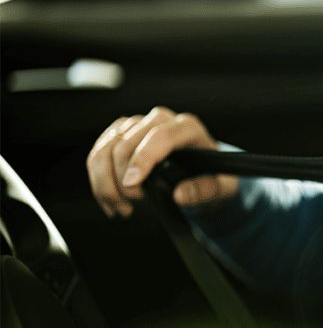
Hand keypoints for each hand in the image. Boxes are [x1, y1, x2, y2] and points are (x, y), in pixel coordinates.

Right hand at [86, 106, 237, 217]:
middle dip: (122, 180)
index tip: (132, 184)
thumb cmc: (211, 177)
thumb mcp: (219, 188)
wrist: (202, 172)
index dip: (142, 159)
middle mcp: (161, 120)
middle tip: (133, 206)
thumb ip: (205, 191)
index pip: (160, 136)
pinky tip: (110, 200)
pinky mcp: (120, 133)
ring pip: (106, 148)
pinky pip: (97, 153)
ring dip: (105, 182)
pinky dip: (98, 180)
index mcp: (189, 127)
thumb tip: (181, 195)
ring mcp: (138, 124)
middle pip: (126, 143)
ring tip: (121, 208)